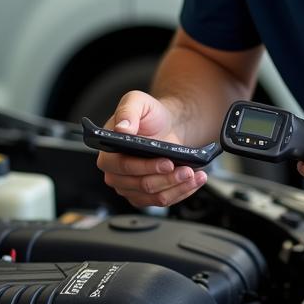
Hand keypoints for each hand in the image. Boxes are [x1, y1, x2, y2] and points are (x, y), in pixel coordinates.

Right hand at [97, 90, 207, 207]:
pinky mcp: (145, 196)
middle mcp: (115, 174)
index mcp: (108, 153)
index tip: (168, 162)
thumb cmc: (150, 116)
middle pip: (141, 185)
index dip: (147, 167)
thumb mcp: (137, 102)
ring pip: (154, 197)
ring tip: (194, 176)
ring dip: (178, 188)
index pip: (124, 167)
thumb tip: (121, 128)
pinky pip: (163, 201)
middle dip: (167, 179)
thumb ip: (127, 112)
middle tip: (187, 170)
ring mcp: (130, 188)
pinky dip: (181, 193)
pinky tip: (194, 182)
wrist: (167, 126)